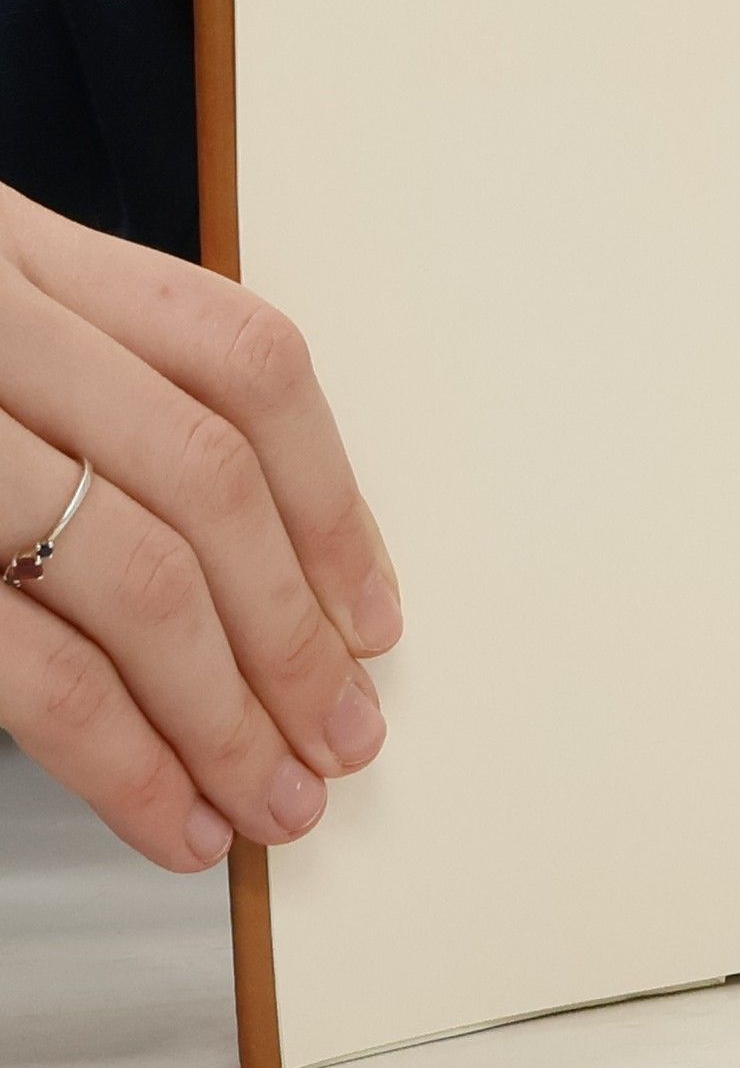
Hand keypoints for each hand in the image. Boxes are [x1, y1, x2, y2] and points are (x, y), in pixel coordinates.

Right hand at [0, 185, 399, 870]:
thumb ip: (81, 394)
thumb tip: (261, 573)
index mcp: (17, 250)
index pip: (244, 360)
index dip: (333, 497)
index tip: (376, 613)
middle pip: (208, 478)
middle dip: (294, 632)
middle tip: (347, 739)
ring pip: (135, 574)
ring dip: (228, 713)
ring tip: (279, 803)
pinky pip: (24, 662)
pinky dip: (120, 756)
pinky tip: (172, 817)